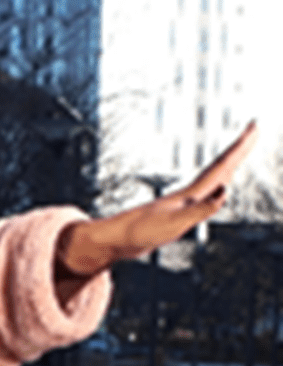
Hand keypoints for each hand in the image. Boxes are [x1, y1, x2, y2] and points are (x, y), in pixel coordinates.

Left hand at [56, 121, 256, 276]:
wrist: (110, 240)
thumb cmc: (137, 233)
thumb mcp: (173, 223)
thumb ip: (200, 209)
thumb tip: (226, 190)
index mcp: (190, 195)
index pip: (221, 166)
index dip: (240, 148)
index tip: (254, 125)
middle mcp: (186, 195)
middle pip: (218, 168)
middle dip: (238, 149)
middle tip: (254, 128)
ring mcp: (179, 203)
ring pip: (210, 179)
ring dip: (228, 165)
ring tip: (239, 153)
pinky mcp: (173, 214)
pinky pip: (202, 193)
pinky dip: (214, 186)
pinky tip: (213, 188)